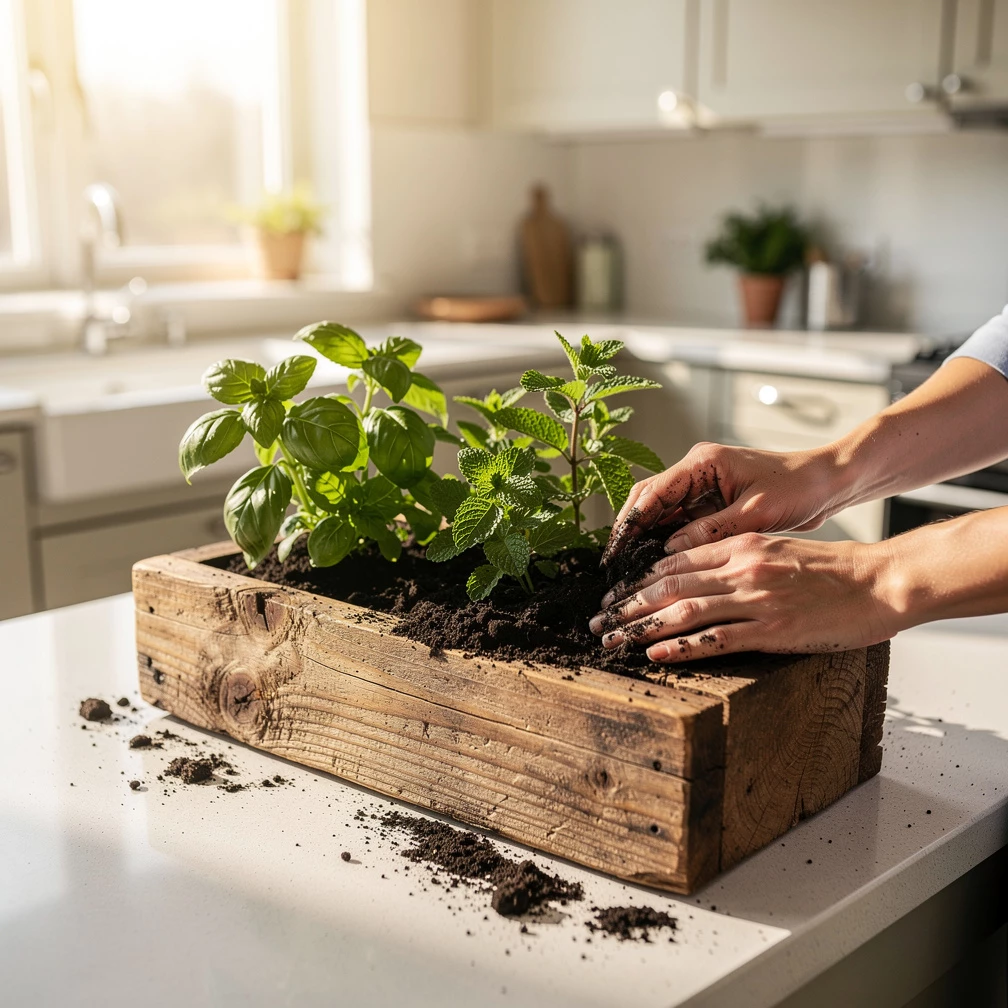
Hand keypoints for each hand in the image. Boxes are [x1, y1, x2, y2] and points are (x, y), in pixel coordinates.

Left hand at [590, 533, 897, 662]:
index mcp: (741, 546)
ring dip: (640, 627)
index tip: (612, 595)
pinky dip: (680, 646)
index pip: (673, 561)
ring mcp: (755, 598)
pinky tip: (655, 654)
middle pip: (667, 586)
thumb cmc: (832, 570)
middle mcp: (741, 567)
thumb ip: (737, 558)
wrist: (880, 581)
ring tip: (612, 641)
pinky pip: (716, 639)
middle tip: (597, 621)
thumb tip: (698, 577)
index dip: (636, 580)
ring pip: (683, 611)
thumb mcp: (777, 549)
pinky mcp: (772, 629)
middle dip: (625, 605)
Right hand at [602, 441, 847, 562]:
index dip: (630, 523)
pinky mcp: (711, 502)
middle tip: (615, 566)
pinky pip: (679, 522)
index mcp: (702, 462)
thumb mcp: (755, 512)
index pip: (652, 492)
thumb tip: (670, 552)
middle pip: (647, 500)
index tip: (616, 552)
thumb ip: (712, 530)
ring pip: (659, 513)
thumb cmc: (798, 488)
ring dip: (645, 539)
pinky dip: (666, 543)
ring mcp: (701, 486)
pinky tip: (658, 566)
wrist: (827, 482)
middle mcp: (695, 470)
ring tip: (630, 571)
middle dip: (629, 532)